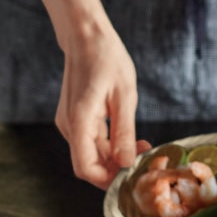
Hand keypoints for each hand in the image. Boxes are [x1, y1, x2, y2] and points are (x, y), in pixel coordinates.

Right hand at [55, 18, 150, 187]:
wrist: (86, 37)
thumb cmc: (106, 59)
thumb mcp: (124, 96)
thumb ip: (124, 132)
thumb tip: (127, 163)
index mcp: (79, 121)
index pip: (86, 168)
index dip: (108, 179)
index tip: (134, 175)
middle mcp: (69, 126)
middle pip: (90, 164)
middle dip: (117, 168)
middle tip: (146, 158)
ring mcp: (71, 123)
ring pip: (92, 154)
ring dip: (116, 157)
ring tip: (143, 145)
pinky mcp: (76, 119)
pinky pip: (92, 142)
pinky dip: (111, 146)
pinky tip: (130, 138)